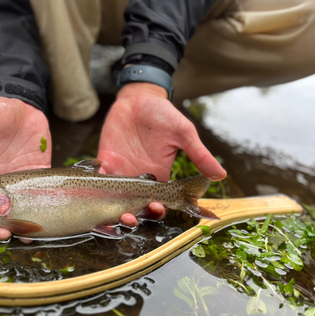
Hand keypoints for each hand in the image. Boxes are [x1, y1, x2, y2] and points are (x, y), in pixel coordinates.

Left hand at [98, 82, 226, 221]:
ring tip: (111, 211)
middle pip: (134, 206)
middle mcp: (139, 178)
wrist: (139, 97)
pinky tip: (95, 186)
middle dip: (131, 217)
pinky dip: (95, 184)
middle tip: (128, 218)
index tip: (156, 208)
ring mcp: (121, 170)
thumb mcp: (184, 133)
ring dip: (111, 208)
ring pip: (114, 198)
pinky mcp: (106, 160)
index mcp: (159, 175)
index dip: (157, 210)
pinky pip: (99, 177)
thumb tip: (220, 175)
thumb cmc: (164, 114)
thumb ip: (199, 154)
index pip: (158, 202)